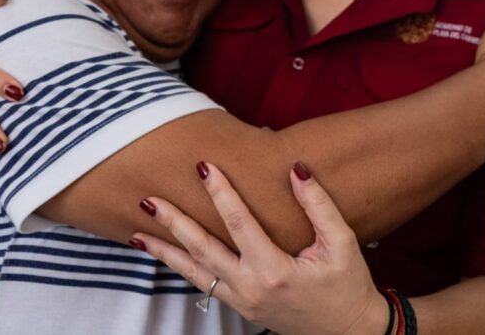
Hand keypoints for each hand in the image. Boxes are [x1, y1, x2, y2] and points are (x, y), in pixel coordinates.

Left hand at [131, 162, 390, 334]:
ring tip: (136, 233)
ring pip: (194, 273)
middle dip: (173, 223)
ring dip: (164, 252)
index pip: (238, 223)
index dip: (219, 192)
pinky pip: (203, 285)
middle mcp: (251, 288)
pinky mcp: (240, 307)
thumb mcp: (342, 244)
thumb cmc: (347, 286)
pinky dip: (181, 267)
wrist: (348, 333)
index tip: (203, 166)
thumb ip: (319, 206)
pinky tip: (165, 253)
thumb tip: (296, 169)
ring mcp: (242, 301)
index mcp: (275, 270)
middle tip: (149, 199)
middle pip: (201, 250)